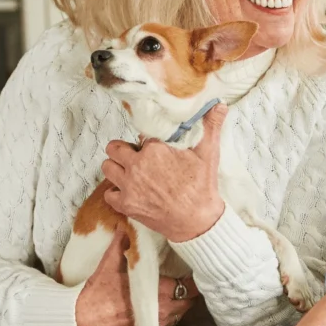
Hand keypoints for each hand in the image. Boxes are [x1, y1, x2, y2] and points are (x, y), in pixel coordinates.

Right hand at [74, 227, 200, 325]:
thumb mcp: (109, 265)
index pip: (189, 286)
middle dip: (187, 291)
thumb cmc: (96, 295)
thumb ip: (120, 244)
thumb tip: (125, 226)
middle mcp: (163, 312)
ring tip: (171, 292)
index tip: (188, 269)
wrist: (80, 324)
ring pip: (179, 314)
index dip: (191, 278)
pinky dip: (166, 316)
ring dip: (178, 304)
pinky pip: (166, 325)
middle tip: (181, 280)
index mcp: (160, 293)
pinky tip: (158, 307)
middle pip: (188, 301)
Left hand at [102, 104, 228, 242]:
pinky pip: (109, 194)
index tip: (155, 149)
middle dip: (123, 151)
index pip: (140, 137)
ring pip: (107, 167)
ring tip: (131, 173)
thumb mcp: (209, 154)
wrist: (197, 221)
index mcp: (154, 150)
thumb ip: (210, 127)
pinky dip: (117, 193)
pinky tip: (130, 192)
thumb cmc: (202, 187)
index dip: (147, 143)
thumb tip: (219, 105)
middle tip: (136, 158)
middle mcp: (137, 166)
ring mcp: (129, 186)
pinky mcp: (126, 204)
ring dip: (116, 169)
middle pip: (114, 148)